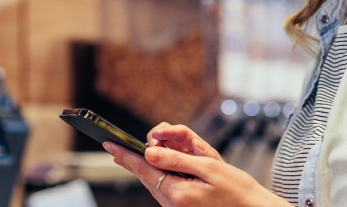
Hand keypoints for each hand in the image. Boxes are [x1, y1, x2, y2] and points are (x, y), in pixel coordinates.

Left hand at [103, 124, 289, 206]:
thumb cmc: (237, 190)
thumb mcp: (209, 167)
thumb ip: (176, 159)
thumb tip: (149, 150)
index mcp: (178, 192)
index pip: (144, 168)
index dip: (125, 154)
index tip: (109, 144)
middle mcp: (173, 203)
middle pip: (145, 176)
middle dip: (132, 159)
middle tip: (115, 147)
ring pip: (153, 182)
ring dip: (145, 166)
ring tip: (131, 154)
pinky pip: (163, 188)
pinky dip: (157, 174)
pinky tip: (154, 166)